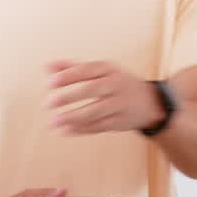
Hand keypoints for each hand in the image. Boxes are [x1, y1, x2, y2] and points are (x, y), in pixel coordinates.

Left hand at [46, 60, 164, 134]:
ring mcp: (120, 104)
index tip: (49, 84)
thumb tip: (46, 66)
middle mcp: (116, 84)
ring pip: (95, 111)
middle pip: (91, 90)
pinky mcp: (121, 121)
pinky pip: (99, 126)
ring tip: (53, 122)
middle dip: (69, 97)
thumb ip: (73, 68)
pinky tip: (65, 131)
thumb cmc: (116, 83)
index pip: (87, 70)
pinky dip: (82, 129)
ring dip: (73, 117)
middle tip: (47, 103)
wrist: (151, 103)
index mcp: (108, 69)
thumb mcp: (100, 71)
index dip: (68, 76)